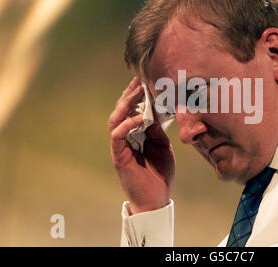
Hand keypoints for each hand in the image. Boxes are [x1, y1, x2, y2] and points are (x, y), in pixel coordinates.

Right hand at [108, 76, 174, 213]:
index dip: (135, 95)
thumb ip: (156, 128)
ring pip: (115, 119)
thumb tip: (155, 110)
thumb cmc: (159, 172)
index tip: (144, 79)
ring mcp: (120, 146)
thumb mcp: (162, 144)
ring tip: (137, 92)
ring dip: (126, 104)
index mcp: (135, 133)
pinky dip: (127, 124)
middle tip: (139, 80)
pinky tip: (139, 118)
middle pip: (121, 110)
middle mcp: (125, 137)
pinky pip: (118, 135)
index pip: (131, 109)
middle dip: (130, 94)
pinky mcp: (118, 155)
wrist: (156, 197)